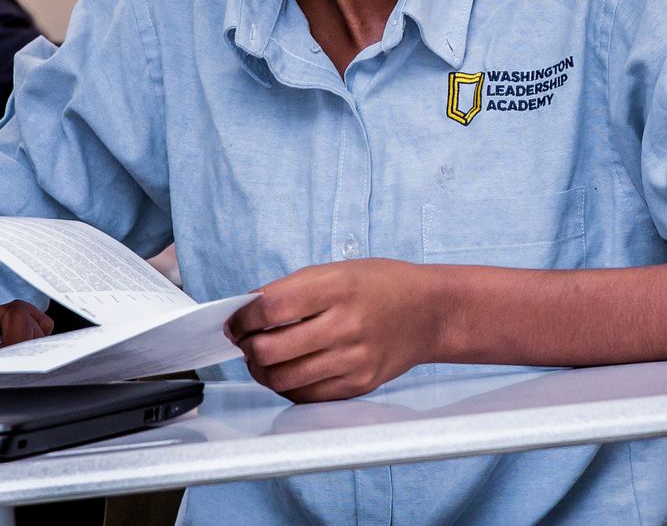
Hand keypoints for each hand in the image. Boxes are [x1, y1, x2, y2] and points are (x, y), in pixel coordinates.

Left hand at [228, 259, 437, 402]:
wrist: (431, 312)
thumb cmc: (383, 286)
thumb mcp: (338, 270)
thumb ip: (292, 289)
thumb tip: (247, 311)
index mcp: (338, 287)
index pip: (269, 309)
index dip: (242, 317)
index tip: (235, 320)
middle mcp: (346, 324)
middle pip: (269, 349)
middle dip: (247, 347)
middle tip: (247, 341)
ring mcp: (353, 359)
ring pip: (281, 379)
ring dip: (262, 370)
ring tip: (264, 358)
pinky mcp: (358, 383)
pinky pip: (305, 396)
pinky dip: (287, 386)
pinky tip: (289, 370)